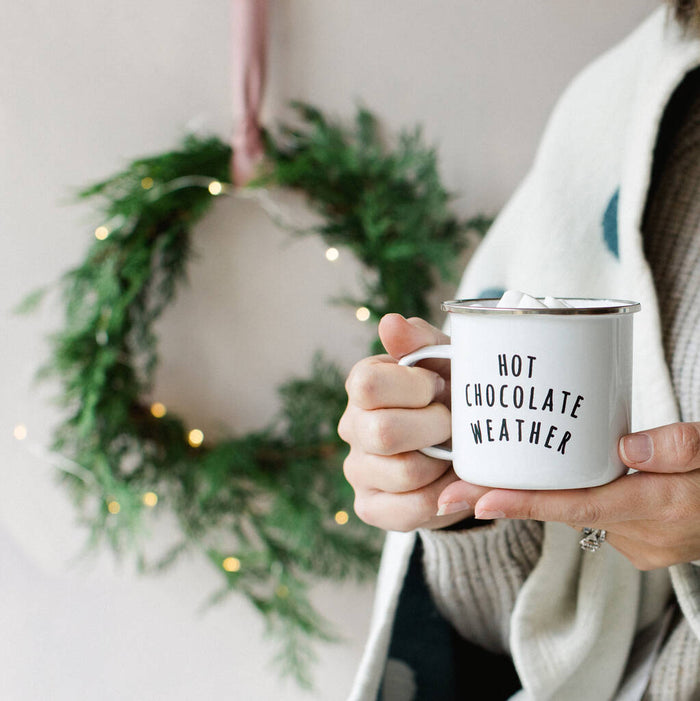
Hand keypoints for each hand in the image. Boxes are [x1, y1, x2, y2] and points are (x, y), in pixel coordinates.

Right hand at [338, 313, 463, 530]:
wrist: (463, 448)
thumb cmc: (452, 395)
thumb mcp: (446, 362)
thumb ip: (420, 340)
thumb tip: (389, 323)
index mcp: (362, 384)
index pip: (368, 386)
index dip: (414, 388)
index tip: (438, 387)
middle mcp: (351, 426)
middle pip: (383, 432)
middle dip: (435, 428)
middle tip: (452, 423)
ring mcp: (357, 470)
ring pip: (403, 473)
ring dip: (443, 464)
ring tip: (452, 452)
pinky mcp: (370, 507)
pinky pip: (408, 511)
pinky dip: (442, 497)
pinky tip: (448, 481)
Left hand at [437, 422, 699, 568]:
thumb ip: (679, 448)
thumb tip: (625, 449)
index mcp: (660, 506)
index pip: (580, 505)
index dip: (526, 503)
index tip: (478, 500)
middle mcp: (640, 534)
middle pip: (559, 511)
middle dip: (502, 501)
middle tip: (448, 494)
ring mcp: (634, 541)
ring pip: (568, 511)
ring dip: (525, 498)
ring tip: (473, 478)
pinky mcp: (631, 536)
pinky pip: (584, 511)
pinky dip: (556, 497)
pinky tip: (530, 475)